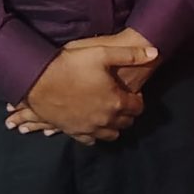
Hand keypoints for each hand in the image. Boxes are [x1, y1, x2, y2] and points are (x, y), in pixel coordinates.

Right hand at [17, 33, 157, 142]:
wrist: (38, 80)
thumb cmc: (71, 64)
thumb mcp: (102, 53)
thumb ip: (130, 54)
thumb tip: (155, 53)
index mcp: (116, 102)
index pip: (137, 107)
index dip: (138, 99)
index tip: (134, 93)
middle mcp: (105, 120)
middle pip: (125, 123)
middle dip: (127, 113)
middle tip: (123, 102)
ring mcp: (89, 128)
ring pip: (110, 135)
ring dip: (114, 126)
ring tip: (110, 115)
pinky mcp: (73, 132)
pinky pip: (90, 140)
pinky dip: (95, 135)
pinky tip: (93, 127)